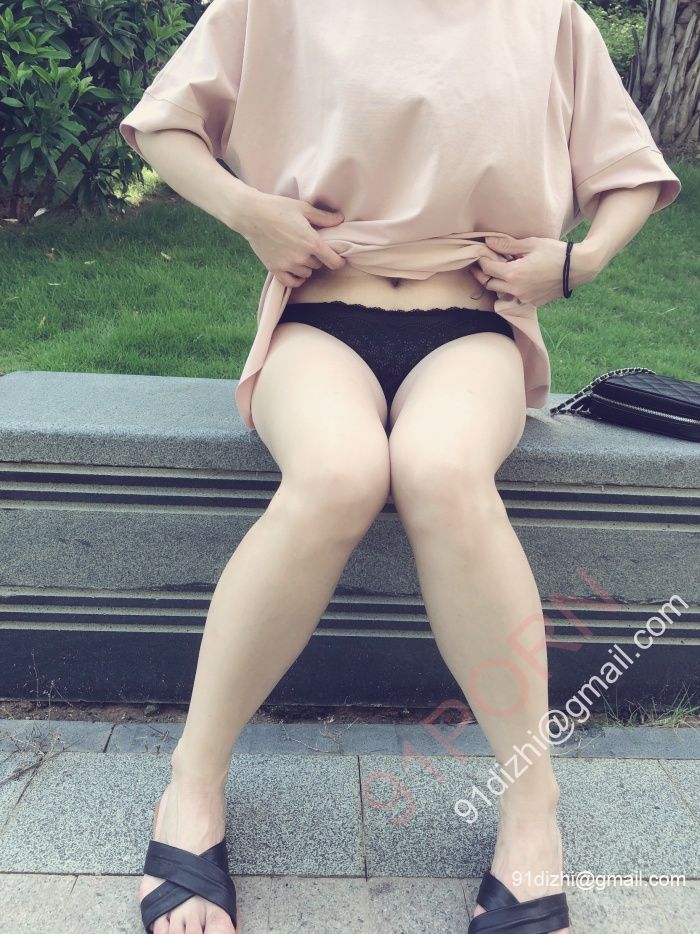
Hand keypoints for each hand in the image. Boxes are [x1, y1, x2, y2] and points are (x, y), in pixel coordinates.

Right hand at [238, 192, 346, 287]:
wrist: (251, 214)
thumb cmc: (278, 208)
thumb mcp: (303, 208)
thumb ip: (323, 217)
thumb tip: (340, 220)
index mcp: (312, 242)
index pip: (334, 262)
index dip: (339, 261)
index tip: (338, 259)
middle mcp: (301, 257)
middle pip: (318, 265)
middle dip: (317, 257)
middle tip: (309, 247)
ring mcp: (287, 265)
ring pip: (306, 273)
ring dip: (306, 267)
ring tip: (299, 254)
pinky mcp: (275, 269)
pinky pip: (291, 283)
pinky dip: (296, 279)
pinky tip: (296, 272)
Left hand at [472, 235, 597, 305]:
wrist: (577, 268)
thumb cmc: (555, 252)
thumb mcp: (530, 244)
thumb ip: (507, 245)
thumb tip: (488, 242)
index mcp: (513, 274)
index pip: (487, 268)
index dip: (481, 260)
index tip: (480, 253)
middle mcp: (516, 290)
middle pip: (489, 284)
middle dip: (482, 274)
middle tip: (480, 265)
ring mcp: (524, 299)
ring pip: (501, 293)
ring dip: (495, 283)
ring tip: (496, 272)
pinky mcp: (532, 303)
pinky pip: (515, 298)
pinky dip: (510, 289)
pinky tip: (514, 279)